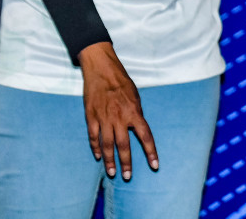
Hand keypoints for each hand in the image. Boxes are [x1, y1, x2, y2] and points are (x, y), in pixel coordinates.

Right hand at [79, 41, 157, 179]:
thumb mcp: (136, 96)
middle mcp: (120, 118)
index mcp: (134, 112)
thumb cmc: (121, 81)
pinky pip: (93, 137)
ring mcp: (104, 118)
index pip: (145, 136)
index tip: (154, 166)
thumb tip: (137, 129)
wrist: (102, 69)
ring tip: (112, 173)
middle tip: (127, 177)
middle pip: (124, 145)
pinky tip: (98, 157)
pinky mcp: (91, 117)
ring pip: (107, 145)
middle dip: (126, 163)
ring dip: (110, 161)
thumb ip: (136, 114)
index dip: (150, 152)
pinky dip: (95, 148)